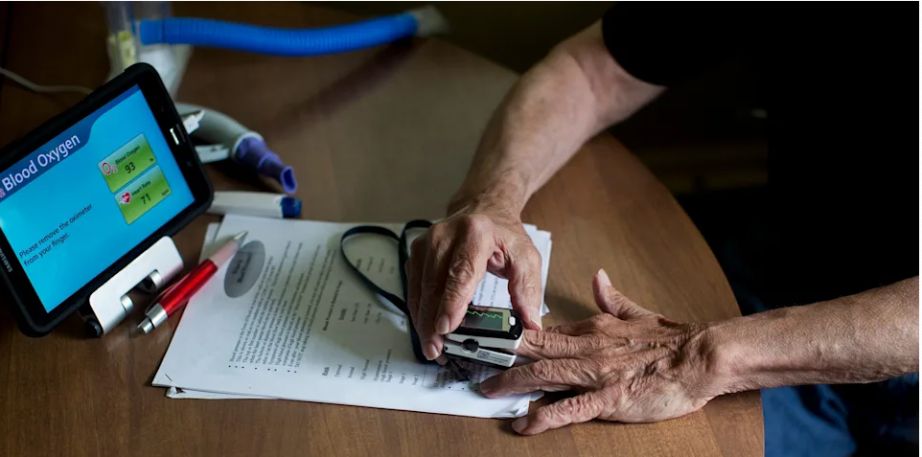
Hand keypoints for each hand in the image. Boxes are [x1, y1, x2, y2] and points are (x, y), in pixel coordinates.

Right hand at [406, 204, 542, 360]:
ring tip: (433, 348)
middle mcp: (444, 235)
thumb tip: (529, 324)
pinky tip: (427, 330)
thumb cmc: (503, 236)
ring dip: (423, 322)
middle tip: (438, 350)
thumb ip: (527, 291)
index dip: (452, 303)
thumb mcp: (526, 258)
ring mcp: (426, 244)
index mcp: (475, 233)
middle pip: (434, 286)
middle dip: (433, 322)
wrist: (484, 210)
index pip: (461, 273)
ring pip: (419, 290)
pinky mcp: (417, 254)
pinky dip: (420, 312)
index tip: (446, 328)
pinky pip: (414, 288)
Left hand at [479, 269, 716, 434]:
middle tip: (469, 358)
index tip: (487, 338)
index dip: (513, 335)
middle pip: (534, 349)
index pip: (543, 330)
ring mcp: (596, 373)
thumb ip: (612, 298)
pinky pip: (571, 408)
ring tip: (486, 390)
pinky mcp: (610, 398)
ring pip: (544, 374)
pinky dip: (545, 416)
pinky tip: (525, 423)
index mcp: (592, 328)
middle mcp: (587, 347)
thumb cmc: (672, 339)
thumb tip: (598, 277)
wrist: (701, 356)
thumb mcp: (637, 312)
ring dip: (512, 382)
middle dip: (499, 355)